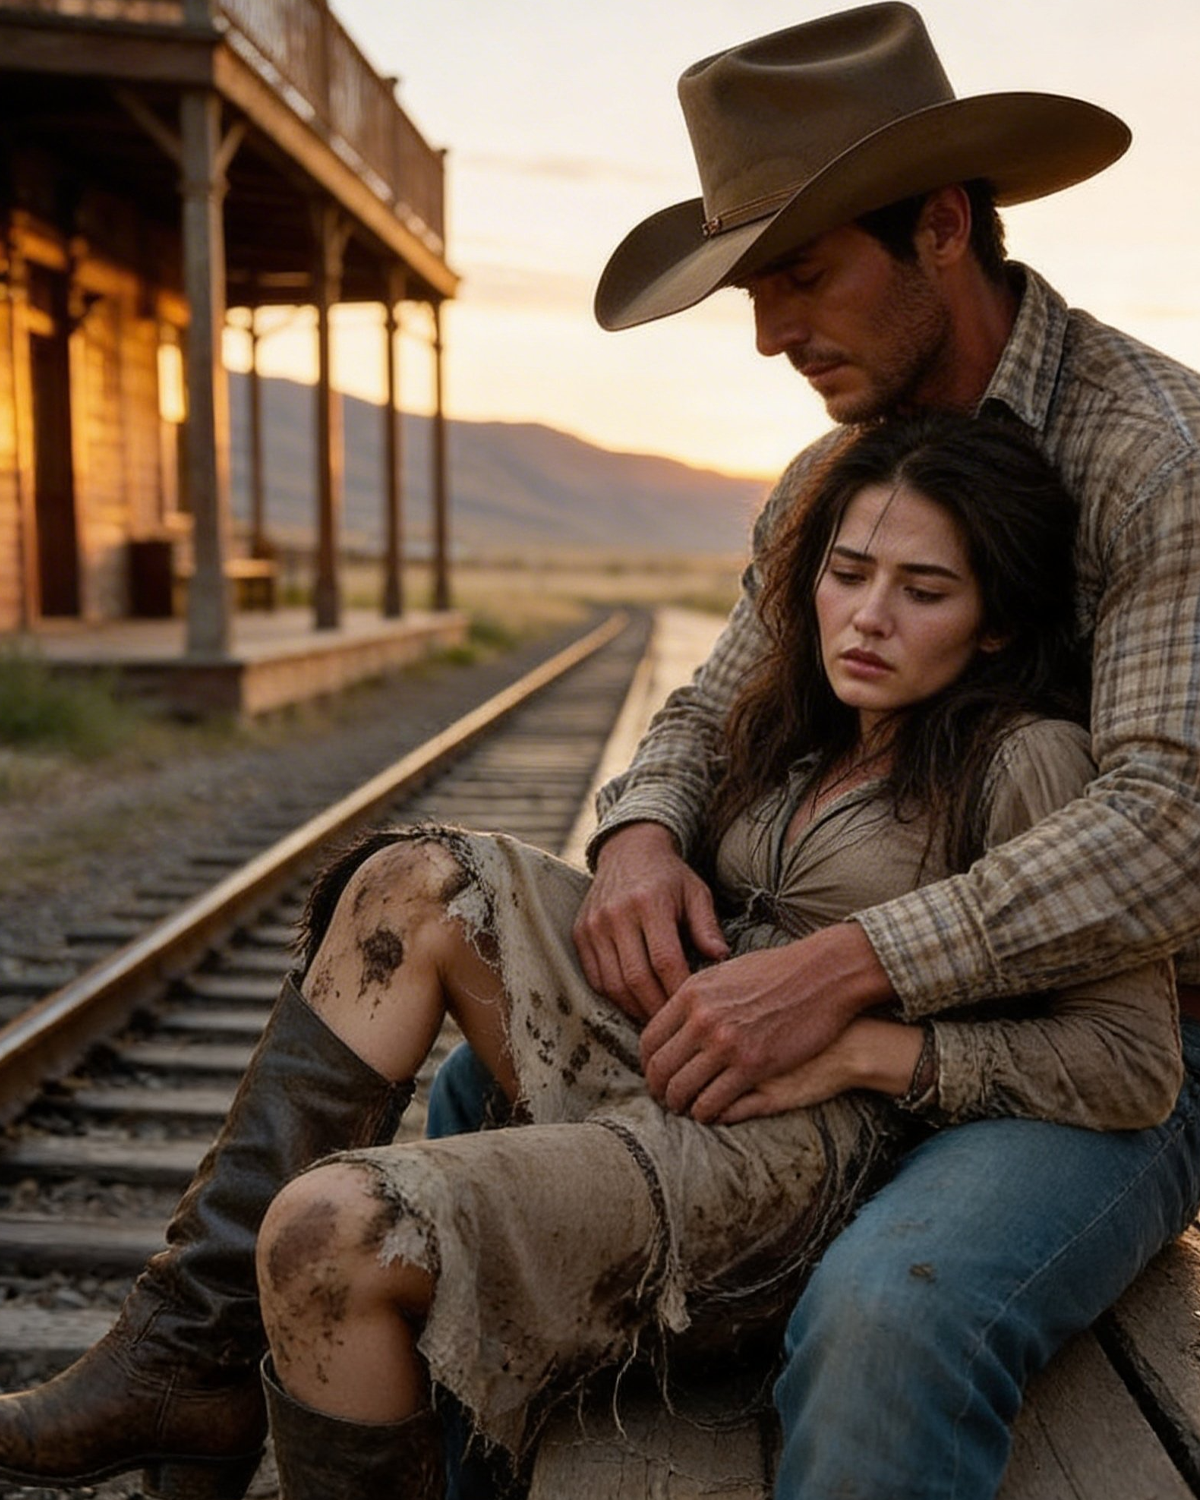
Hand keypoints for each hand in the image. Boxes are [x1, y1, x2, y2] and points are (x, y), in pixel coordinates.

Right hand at [573, 823, 728, 1020]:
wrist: (628, 850)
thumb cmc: (669, 876)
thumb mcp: (696, 892)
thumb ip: (707, 926)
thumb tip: (720, 960)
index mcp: (650, 902)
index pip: (665, 959)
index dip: (678, 991)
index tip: (693, 1008)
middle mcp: (617, 914)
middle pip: (635, 977)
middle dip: (656, 1008)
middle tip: (674, 1024)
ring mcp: (594, 924)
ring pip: (612, 983)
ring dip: (634, 1008)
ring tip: (655, 1020)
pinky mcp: (580, 933)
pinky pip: (594, 977)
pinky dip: (613, 997)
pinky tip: (633, 1003)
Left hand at [640, 922, 893, 1121]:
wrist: (824, 977)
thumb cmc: (778, 972)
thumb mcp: (725, 973)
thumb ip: (696, 997)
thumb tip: (672, 1017)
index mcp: (691, 994)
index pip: (649, 1039)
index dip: (648, 1063)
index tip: (656, 1072)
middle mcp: (702, 1019)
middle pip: (659, 1068)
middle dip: (658, 1089)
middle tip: (666, 1098)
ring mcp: (727, 1044)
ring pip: (681, 1090)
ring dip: (679, 1105)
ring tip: (687, 1107)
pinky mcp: (753, 1067)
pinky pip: (711, 1103)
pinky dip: (704, 1113)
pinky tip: (710, 1111)